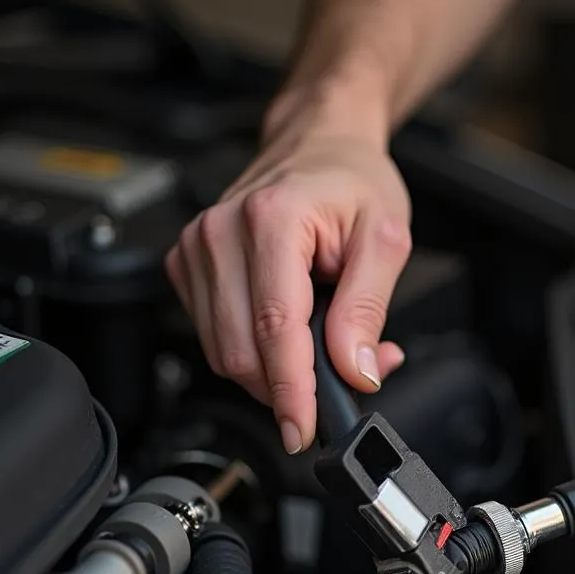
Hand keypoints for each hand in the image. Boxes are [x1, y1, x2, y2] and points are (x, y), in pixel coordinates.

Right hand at [165, 90, 409, 453]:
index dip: (290, 391)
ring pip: (224, 353)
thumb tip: (355, 370)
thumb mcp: (386, 239)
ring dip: (273, 372)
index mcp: (271, 220)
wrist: (319, 144)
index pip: (274, 328)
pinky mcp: (188, 267)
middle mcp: (220, 233)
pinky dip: (255, 353)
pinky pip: (216, 338)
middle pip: (240, 352)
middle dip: (289, 385)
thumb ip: (368, 310)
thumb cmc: (351, 181)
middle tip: (340, 377)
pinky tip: (290, 333)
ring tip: (321, 346)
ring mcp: (197, 250)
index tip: (302, 429)